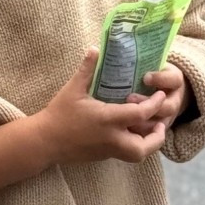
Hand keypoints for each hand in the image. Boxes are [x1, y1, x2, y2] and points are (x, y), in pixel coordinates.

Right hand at [32, 49, 169, 167]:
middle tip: (160, 123)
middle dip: (157, 137)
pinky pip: (126, 154)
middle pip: (144, 147)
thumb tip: (94, 48)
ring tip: (149, 128)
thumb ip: (87, 69)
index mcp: (107, 119)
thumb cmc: (58, 114)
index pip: (141, 114)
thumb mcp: (72, 89)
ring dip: (147, 145)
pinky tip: (132, 132)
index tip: (160, 95)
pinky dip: (134, 145)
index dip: (155, 104)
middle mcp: (111, 138)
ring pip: (137, 156)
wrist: (44, 142)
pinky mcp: (103, 156)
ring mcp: (107, 150)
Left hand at [126, 64, 191, 131]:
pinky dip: (138, 132)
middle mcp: (175, 100)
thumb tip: (102, 49)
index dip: (160, 79)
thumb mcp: (150, 64)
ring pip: (159, 123)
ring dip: (142, 121)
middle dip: (148, 103)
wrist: (164, 91)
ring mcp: (169, 117)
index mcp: (175, 80)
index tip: (145, 77)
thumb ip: (137, 60)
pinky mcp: (159, 129)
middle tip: (129, 98)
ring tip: (124, 116)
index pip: (173, 79)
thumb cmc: (151, 75)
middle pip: (168, 106)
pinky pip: (151, 134)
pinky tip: (124, 127)